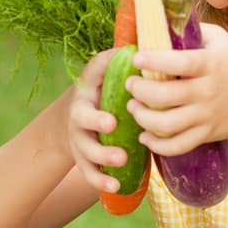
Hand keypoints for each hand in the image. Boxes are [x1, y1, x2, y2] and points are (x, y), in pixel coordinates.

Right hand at [68, 49, 126, 192]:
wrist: (78, 116)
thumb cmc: (107, 89)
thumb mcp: (110, 71)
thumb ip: (124, 60)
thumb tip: (148, 41)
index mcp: (90, 88)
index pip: (90, 81)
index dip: (100, 80)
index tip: (120, 93)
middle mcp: (80, 112)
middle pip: (82, 118)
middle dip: (96, 122)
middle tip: (112, 125)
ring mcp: (80, 137)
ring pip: (85, 148)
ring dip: (101, 155)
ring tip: (121, 160)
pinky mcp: (83, 158)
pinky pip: (89, 171)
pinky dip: (100, 180)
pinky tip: (115, 187)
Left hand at [126, 23, 227, 155]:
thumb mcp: (220, 39)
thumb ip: (191, 31)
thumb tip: (157, 23)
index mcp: (211, 64)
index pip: (179, 63)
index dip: (154, 61)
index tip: (137, 58)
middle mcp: (208, 91)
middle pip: (164, 96)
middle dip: (138, 90)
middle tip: (132, 83)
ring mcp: (208, 116)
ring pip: (166, 124)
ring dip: (142, 117)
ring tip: (135, 107)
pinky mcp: (207, 134)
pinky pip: (177, 146)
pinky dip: (157, 144)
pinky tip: (146, 135)